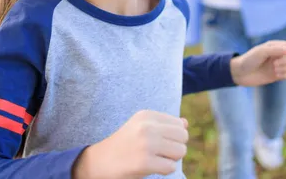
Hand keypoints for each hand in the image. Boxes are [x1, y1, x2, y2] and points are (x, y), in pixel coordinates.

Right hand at [73, 110, 188, 178]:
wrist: (100, 161)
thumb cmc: (125, 144)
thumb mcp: (141, 126)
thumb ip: (164, 124)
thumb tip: (185, 123)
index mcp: (147, 115)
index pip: (179, 123)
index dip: (174, 136)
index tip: (159, 141)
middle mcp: (147, 126)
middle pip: (183, 136)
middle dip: (176, 147)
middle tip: (160, 153)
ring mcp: (146, 144)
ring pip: (180, 151)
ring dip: (171, 159)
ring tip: (156, 159)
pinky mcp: (145, 162)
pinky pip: (171, 167)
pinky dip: (164, 170)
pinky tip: (150, 167)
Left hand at [230, 40, 285, 85]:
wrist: (241, 74)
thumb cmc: (249, 60)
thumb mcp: (260, 52)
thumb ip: (275, 49)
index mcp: (275, 46)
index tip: (276, 57)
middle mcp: (279, 54)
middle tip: (275, 65)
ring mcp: (280, 64)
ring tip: (274, 70)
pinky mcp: (279, 75)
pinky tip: (276, 75)